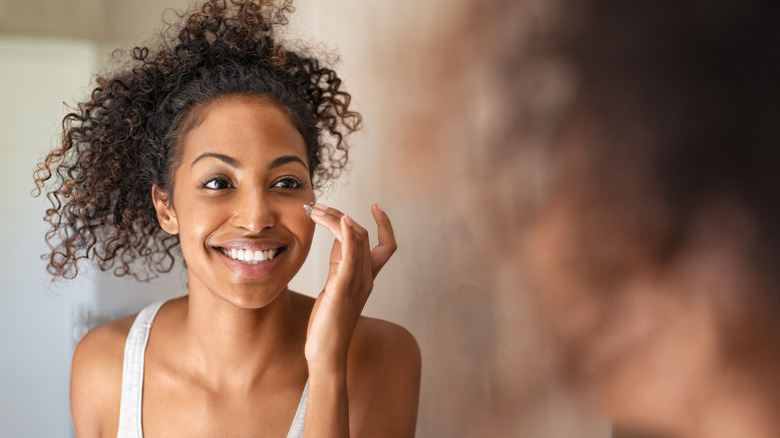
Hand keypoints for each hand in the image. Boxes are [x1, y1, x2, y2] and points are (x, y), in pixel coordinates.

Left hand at [304, 203, 396, 372]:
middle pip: (363, 235)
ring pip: (356, 240)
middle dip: (341, 215)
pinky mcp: (343, 288)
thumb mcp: (335, 285)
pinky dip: (347, 234)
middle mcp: (367, 278)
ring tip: (316, 210)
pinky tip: (341, 220)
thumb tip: (337, 237)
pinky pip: (351, 256)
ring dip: (337, 219)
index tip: (376, 205)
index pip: (386, 245)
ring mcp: (357, 283)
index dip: (385, 224)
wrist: (326, 352)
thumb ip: (339, 262)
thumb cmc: (328, 322)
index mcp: (367, 278)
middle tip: (318, 207)